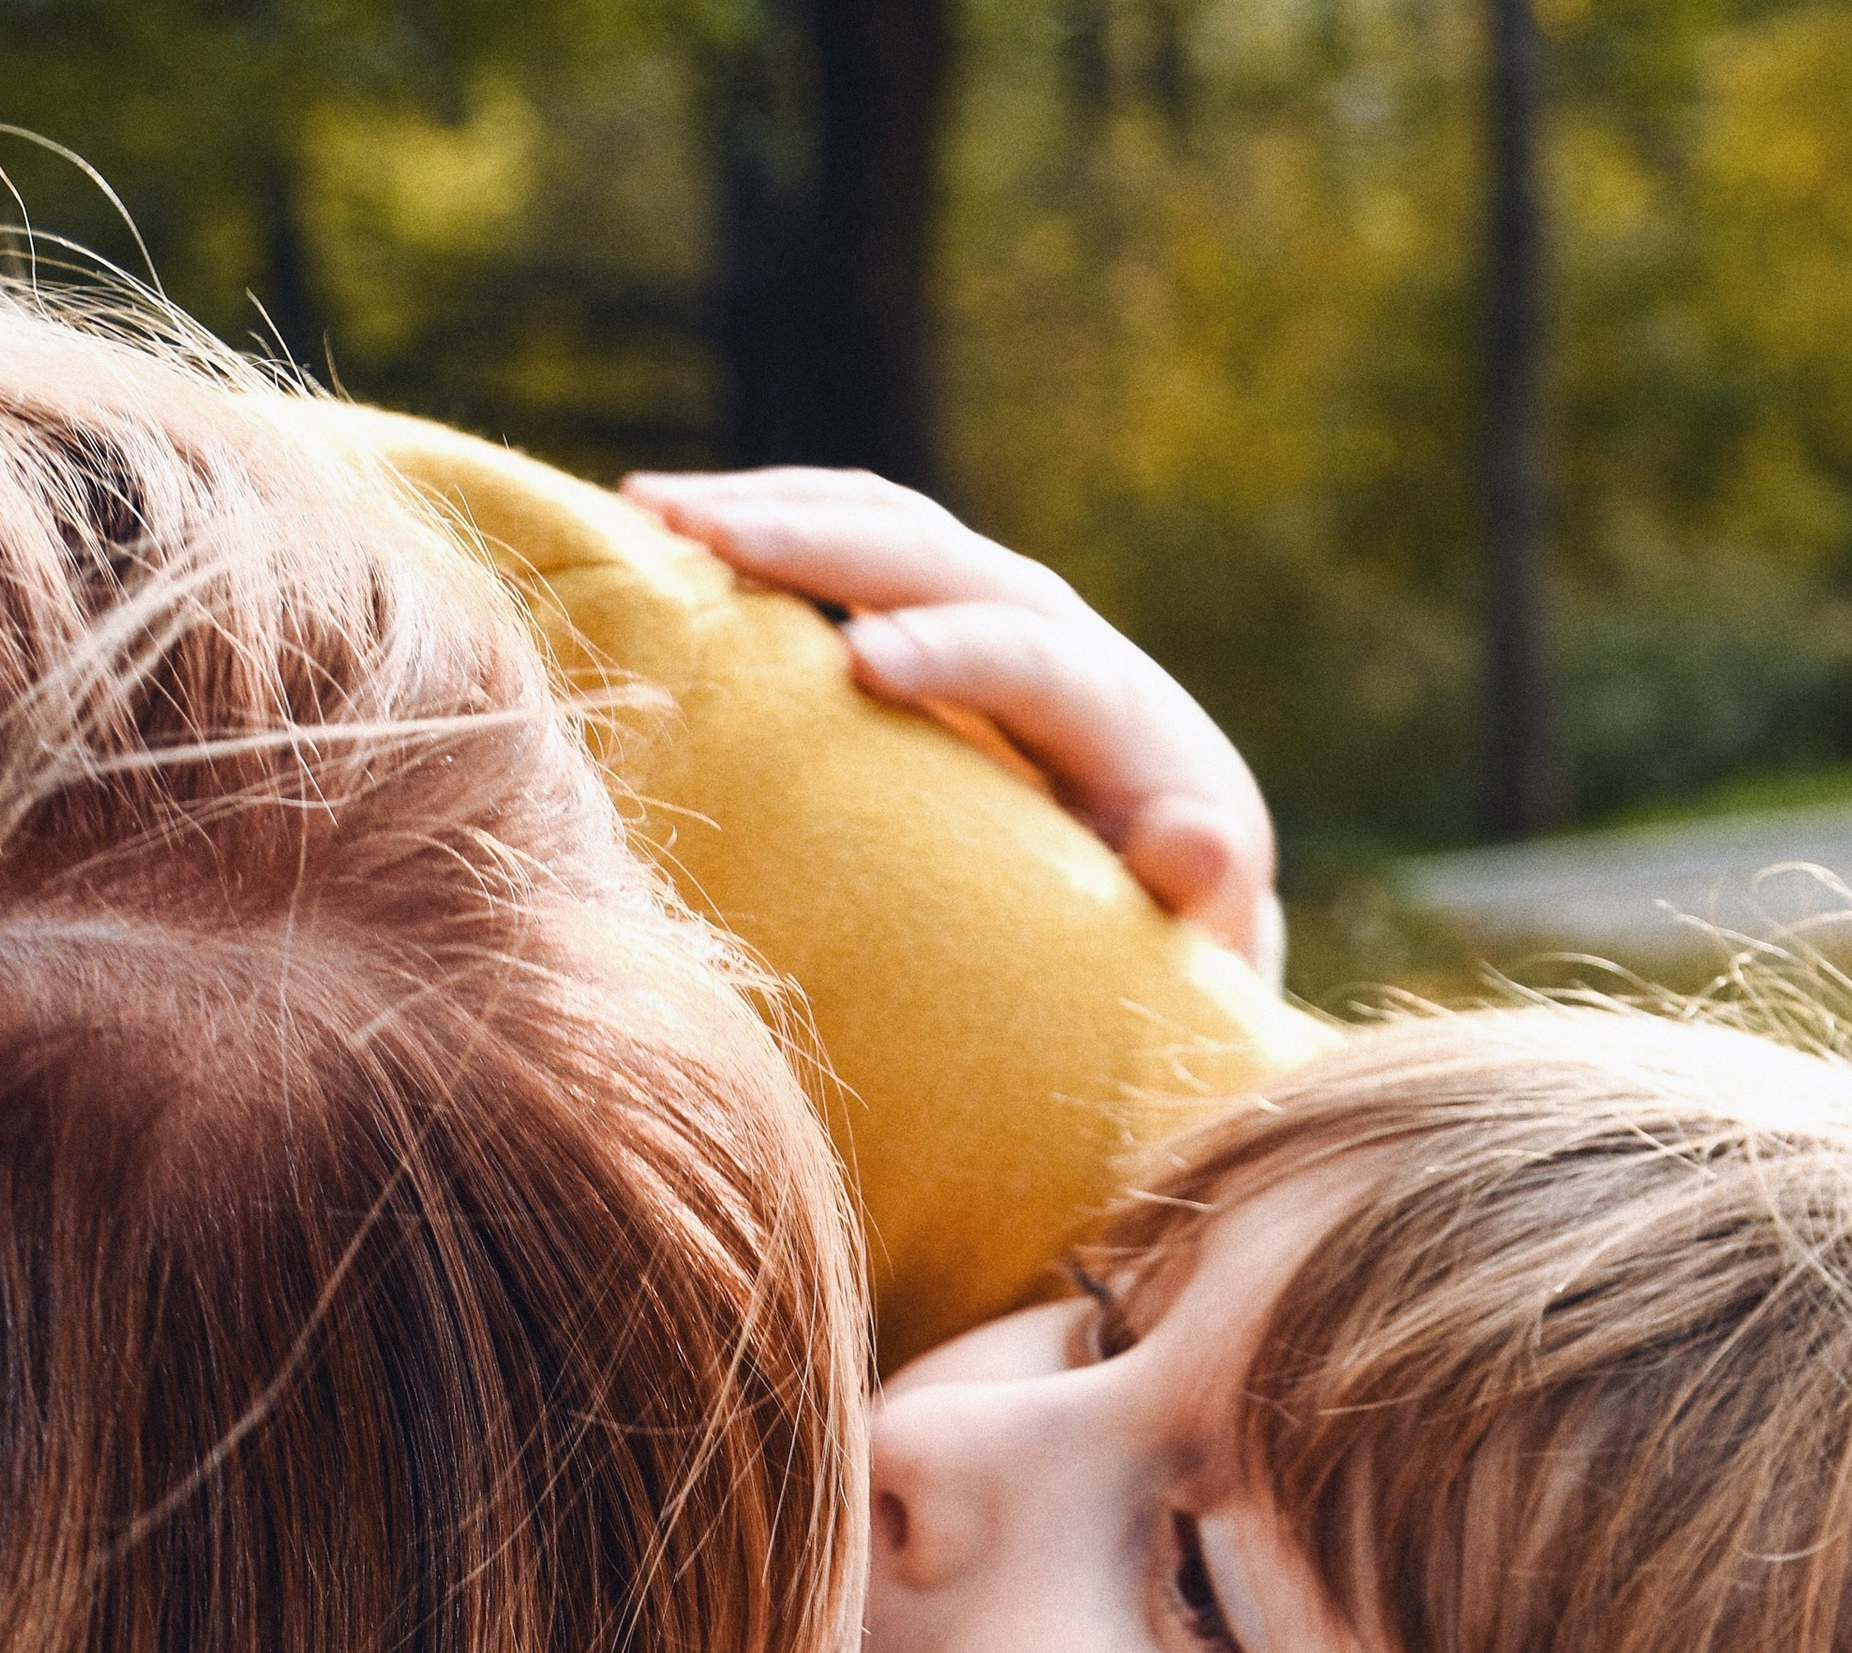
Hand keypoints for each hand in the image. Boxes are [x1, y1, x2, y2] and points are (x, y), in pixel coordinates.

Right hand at [621, 463, 1283, 986]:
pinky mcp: (942, 617)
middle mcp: (1065, 639)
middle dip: (825, 540)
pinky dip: (770, 526)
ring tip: (652, 510)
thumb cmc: (1163, 947)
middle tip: (703, 535)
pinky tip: (666, 530)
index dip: (957, 650)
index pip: (1037, 659)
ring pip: (890, 526)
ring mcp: (999, 614)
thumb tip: (1197, 840)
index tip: (863, 660)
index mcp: (1127, 723)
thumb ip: (1199, 899)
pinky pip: (855, 546)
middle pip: (945, 558)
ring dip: (775, 507)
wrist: (1171, 892)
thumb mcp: (1193, 942)